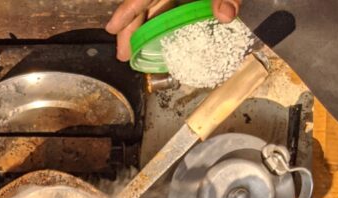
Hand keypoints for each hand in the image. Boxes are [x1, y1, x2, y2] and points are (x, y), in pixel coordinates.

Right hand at [106, 0, 241, 60]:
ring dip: (145, 24)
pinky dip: (164, 16)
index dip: (127, 10)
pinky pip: (172, 2)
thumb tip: (226, 15)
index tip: (112, 28)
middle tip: (123, 53)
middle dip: (131, 25)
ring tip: (135, 48)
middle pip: (146, 0)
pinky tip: (161, 32)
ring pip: (157, 1)